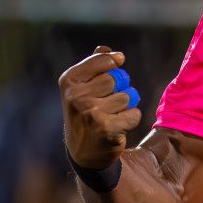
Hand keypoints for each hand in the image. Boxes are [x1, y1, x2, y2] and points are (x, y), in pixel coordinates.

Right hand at [59, 47, 139, 168]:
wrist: (84, 152)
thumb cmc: (86, 113)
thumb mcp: (83, 88)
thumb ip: (94, 65)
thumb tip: (107, 49)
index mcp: (69, 81)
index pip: (106, 60)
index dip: (115, 66)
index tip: (112, 73)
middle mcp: (76, 96)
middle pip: (118, 79)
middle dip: (120, 89)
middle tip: (108, 102)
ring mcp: (90, 113)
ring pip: (127, 96)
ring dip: (125, 106)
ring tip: (110, 116)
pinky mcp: (106, 129)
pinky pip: (134, 114)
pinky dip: (131, 119)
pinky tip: (117, 127)